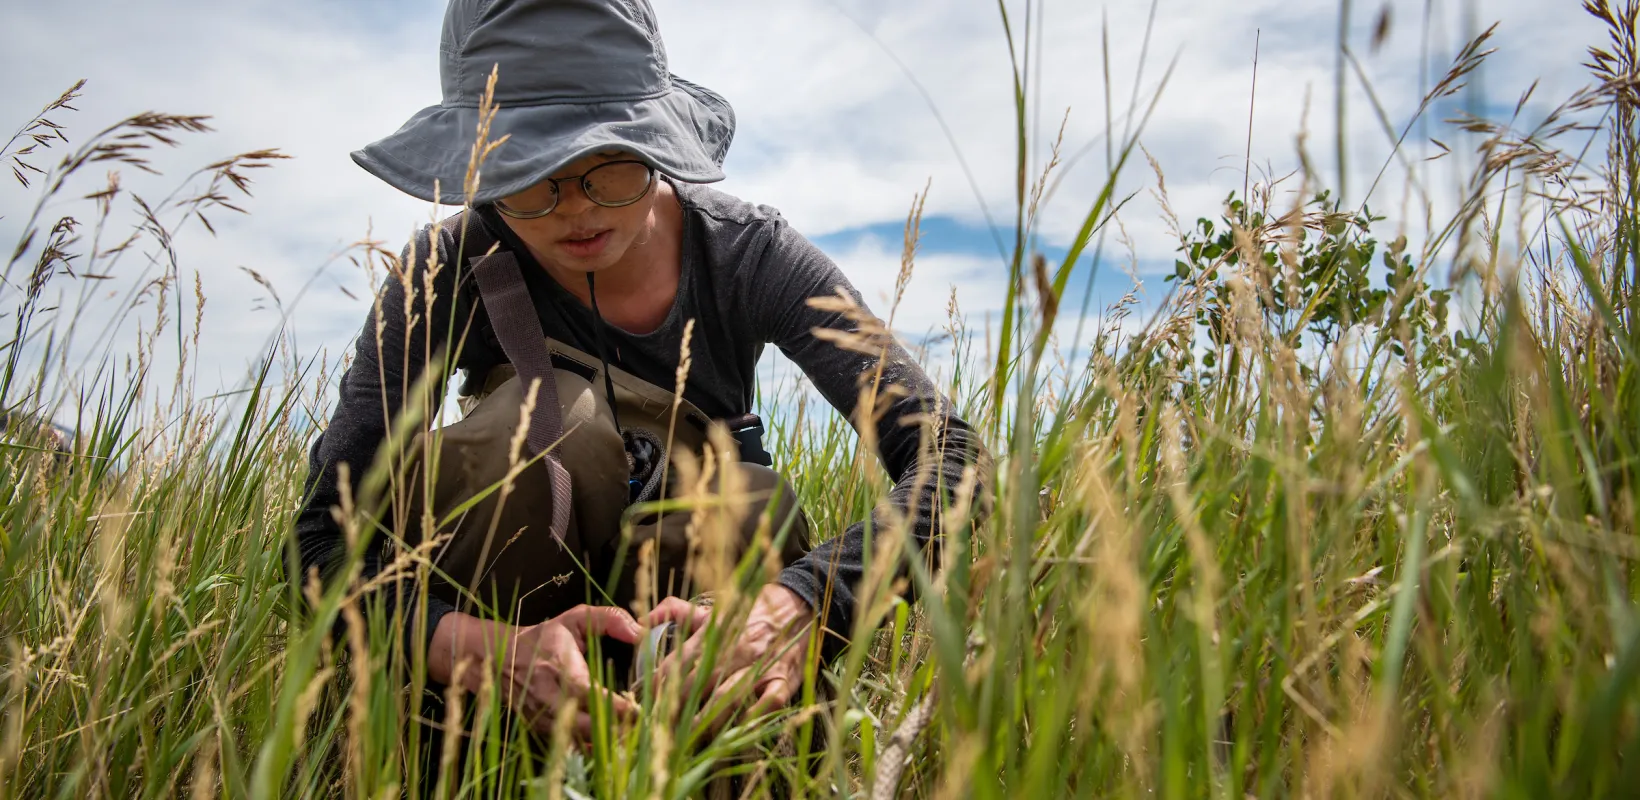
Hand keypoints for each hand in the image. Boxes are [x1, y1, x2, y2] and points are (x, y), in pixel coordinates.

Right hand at [428, 605, 642, 739]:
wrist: (500, 658)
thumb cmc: (545, 637)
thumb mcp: (576, 619)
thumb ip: (611, 619)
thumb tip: (642, 633)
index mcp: (560, 670)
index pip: (589, 695)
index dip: (615, 706)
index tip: (637, 707)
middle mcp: (549, 699)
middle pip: (585, 725)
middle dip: (615, 728)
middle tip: (639, 723)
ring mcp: (543, 718)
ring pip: (578, 742)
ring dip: (605, 741)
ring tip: (629, 733)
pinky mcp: (541, 731)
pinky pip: (569, 747)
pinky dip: (590, 747)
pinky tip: (608, 739)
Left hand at [645, 584, 815, 731]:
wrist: (797, 606)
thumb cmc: (749, 613)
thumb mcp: (713, 609)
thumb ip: (676, 611)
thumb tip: (644, 618)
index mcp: (713, 633)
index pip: (676, 663)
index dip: (657, 687)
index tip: (645, 705)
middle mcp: (734, 649)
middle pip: (696, 684)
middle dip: (674, 710)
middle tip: (659, 731)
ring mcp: (760, 665)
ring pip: (727, 697)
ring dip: (706, 721)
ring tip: (689, 740)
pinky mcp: (783, 678)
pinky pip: (768, 702)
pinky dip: (753, 717)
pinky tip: (737, 729)